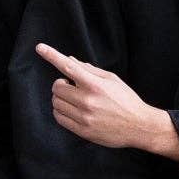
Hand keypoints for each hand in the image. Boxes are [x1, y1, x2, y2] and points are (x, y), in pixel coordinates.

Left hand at [35, 43, 178, 158]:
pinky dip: (61, 111)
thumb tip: (70, 59)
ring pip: (56, 103)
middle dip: (61, 85)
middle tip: (72, 87)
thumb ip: (89, 70)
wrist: (139, 126)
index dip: (52, 56)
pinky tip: (72, 110)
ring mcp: (84, 117)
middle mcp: (88, 101)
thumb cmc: (126, 100)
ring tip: (75, 99)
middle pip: (57, 87)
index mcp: (96, 85)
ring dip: (61, 99)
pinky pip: (59, 118)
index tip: (40, 48)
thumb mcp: (112, 79)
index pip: (68, 67)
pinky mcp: (82, 131)